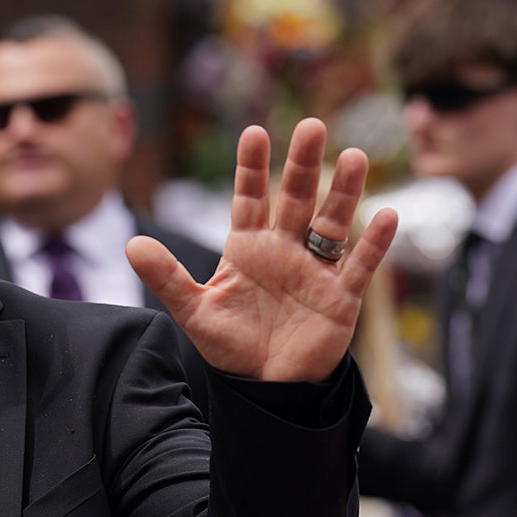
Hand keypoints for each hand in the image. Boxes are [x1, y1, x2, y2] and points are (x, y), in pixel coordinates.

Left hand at [126, 118, 397, 381]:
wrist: (265, 388)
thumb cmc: (230, 345)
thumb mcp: (193, 310)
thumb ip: (167, 277)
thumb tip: (131, 244)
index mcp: (247, 248)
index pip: (250, 198)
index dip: (252, 167)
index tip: (254, 132)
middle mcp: (284, 250)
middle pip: (295, 199)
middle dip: (303, 165)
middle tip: (312, 128)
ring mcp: (315, 270)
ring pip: (332, 223)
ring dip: (343, 193)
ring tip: (353, 156)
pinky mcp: (341, 297)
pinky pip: (359, 265)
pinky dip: (373, 243)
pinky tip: (386, 215)